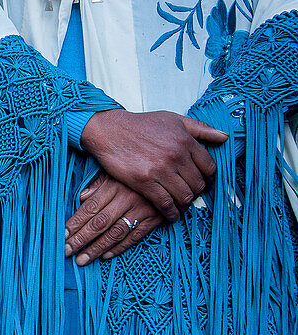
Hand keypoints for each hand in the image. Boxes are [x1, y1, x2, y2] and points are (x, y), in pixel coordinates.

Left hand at [65, 173, 163, 264]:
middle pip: (99, 223)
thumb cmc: (136, 171)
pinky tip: (105, 256)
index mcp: (115, 186)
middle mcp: (127, 199)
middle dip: (81, 239)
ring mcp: (142, 210)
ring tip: (82, 260)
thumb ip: (98, 184)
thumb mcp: (116, 171)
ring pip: (115, 233)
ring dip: (97, 248)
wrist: (171, 171)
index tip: (62, 236)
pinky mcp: (155, 219)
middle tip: (66, 252)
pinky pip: (135, 237)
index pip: (90, 208)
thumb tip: (81, 198)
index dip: (75, 223)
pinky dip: (119, 248)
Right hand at [80, 109, 226, 220]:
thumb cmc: (140, 124)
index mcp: (186, 141)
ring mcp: (161, 170)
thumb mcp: (174, 119)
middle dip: (197, 193)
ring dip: (184, 205)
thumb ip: (201, 128)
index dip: (209, 179)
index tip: (204, 184)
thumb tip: (224, 137)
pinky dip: (171, 213)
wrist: (111, 131)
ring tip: (181, 206)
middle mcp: (176, 156)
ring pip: (184, 196)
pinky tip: (171, 215)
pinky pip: (165, 203)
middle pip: (198, 184)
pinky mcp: (145, 182)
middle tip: (191, 196)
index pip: (209, 167)